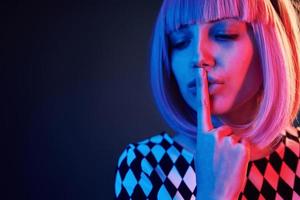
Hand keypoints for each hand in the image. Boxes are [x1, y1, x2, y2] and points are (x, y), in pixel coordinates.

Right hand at [195, 68, 249, 199]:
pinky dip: (243, 155)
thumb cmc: (209, 174)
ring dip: (235, 150)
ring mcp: (226, 141)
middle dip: (227, 143)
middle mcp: (212, 135)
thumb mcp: (203, 153)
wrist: (214, 194)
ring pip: (236, 138)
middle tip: (221, 160)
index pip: (202, 107)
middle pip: (226, 130)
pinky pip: (245, 145)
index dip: (201, 88)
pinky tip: (234, 165)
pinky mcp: (240, 147)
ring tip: (226, 164)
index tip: (200, 71)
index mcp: (201, 135)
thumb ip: (209, 139)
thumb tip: (222, 133)